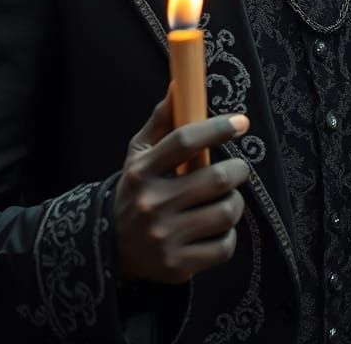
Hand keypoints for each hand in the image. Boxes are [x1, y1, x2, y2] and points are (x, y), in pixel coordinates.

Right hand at [114, 86, 251, 283]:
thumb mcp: (139, 154)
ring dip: (235, 202)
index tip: (241, 123)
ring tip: (225, 198)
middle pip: (217, 179)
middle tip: (238, 169)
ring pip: (226, 212)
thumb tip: (179, 84)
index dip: (218, 128)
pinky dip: (228, 234)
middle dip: (239, 170)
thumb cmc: (136, 190)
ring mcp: (163, 238)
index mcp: (142, 171)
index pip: (186, 141)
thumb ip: (162, 120)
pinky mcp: (176, 266)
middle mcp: (150, 205)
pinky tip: (216, 228)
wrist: (110, 247)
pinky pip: (224, 246)